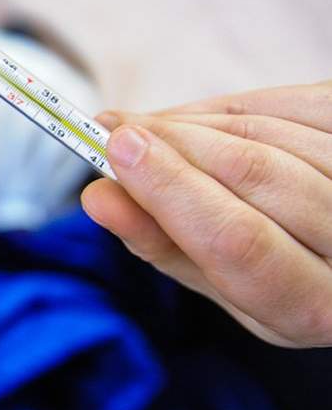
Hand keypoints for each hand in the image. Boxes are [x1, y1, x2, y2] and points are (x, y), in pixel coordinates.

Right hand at [80, 81, 331, 346]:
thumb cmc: (272, 277)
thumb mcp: (216, 283)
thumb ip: (159, 242)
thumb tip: (99, 196)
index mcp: (311, 307)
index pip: (238, 241)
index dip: (172, 189)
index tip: (117, 148)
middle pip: (255, 173)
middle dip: (173, 142)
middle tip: (114, 129)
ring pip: (271, 133)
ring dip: (195, 123)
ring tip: (150, 131)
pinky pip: (294, 102)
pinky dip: (231, 107)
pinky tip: (199, 120)